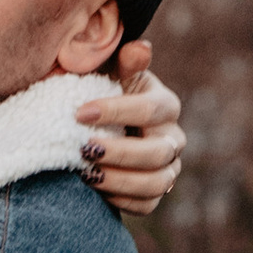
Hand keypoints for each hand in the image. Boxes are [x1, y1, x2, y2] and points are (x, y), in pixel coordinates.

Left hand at [78, 48, 184, 215]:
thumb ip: (121, 61)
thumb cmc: (100, 94)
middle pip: (157, 153)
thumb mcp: (108, 73)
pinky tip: (94, 188)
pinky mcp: (155, 193)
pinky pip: (146, 204)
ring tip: (86, 172)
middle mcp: (173, 138)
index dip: (115, 112)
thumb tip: (140, 48)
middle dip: (119, 152)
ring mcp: (168, 168)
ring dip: (119, 180)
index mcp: (165, 105)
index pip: (150, 110)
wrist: (97, 129)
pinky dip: (121, 199)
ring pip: (155, 183)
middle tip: (83, 149)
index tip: (79, 113)